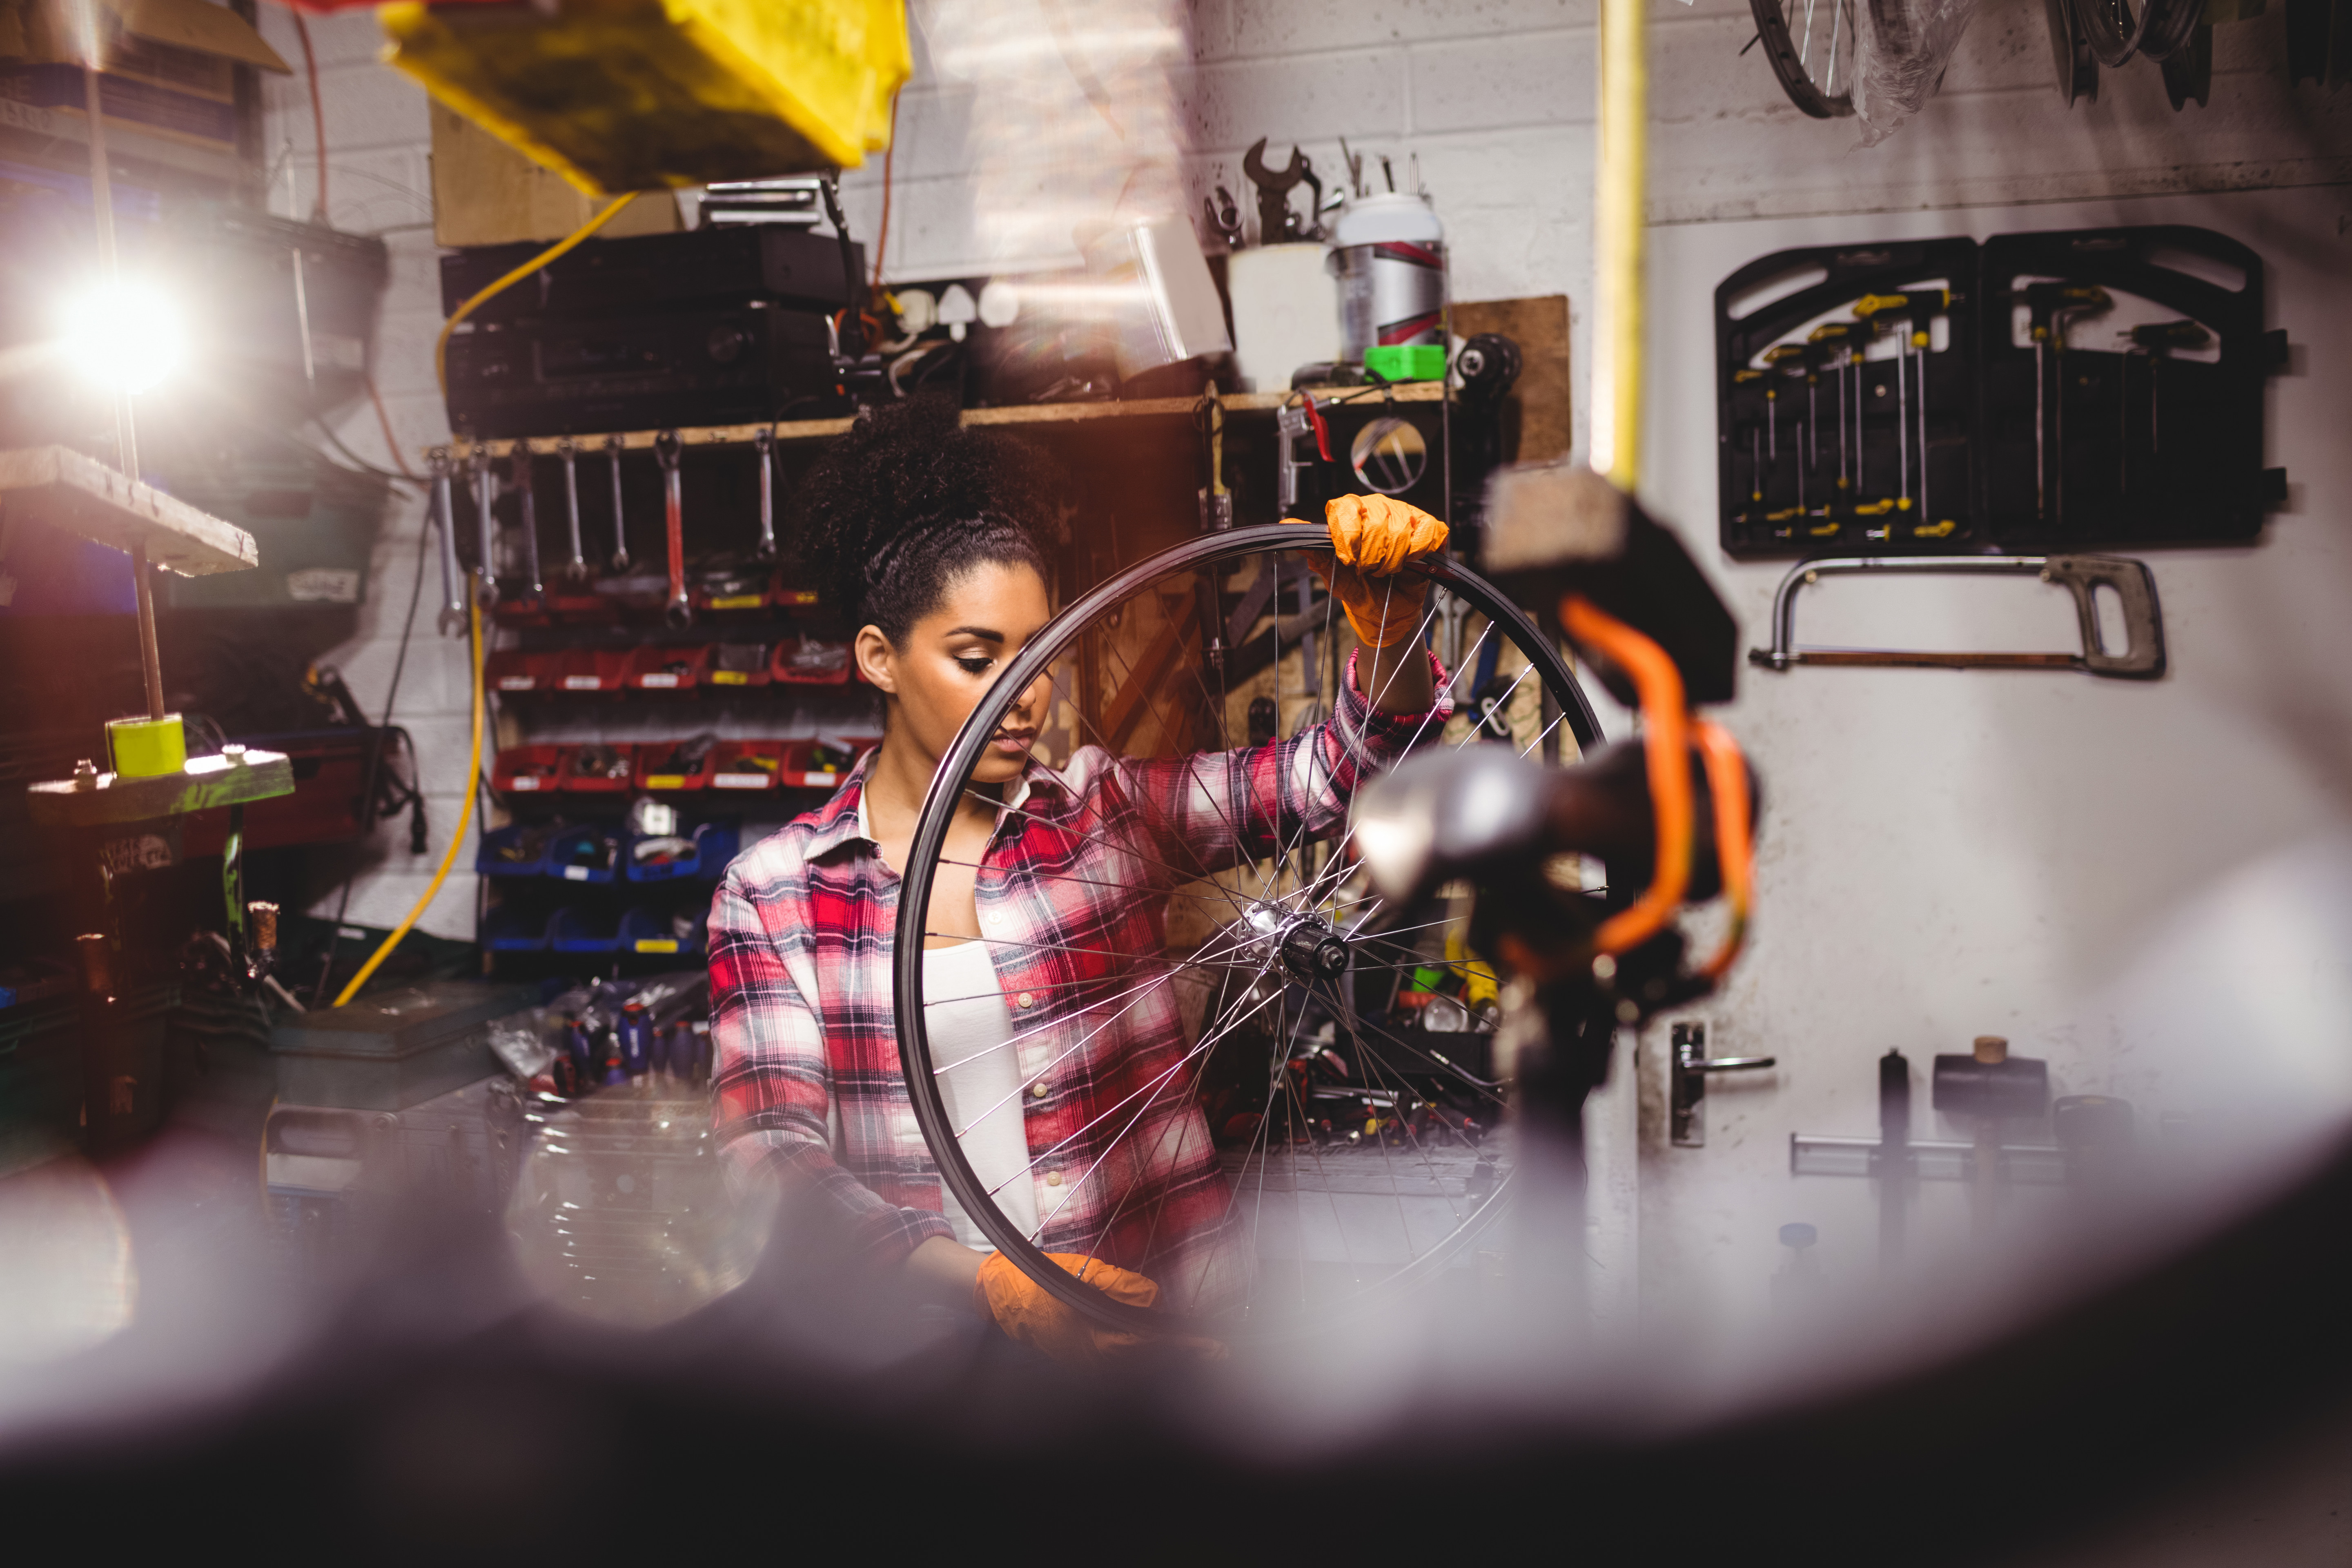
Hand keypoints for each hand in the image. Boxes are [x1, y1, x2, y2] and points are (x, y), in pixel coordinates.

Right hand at [973, 1251, 1222, 1365]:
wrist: (1003, 1297)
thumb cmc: (1041, 1281)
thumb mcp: (1083, 1274)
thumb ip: (1120, 1286)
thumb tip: (1154, 1299)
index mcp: (1095, 1336)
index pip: (1151, 1345)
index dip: (1184, 1346)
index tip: (1213, 1347)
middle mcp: (1093, 1359)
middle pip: (1149, 1365)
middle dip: (1182, 1358)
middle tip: (1216, 1352)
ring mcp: (1086, 1366)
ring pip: (1137, 1372)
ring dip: (1166, 1362)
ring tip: (1195, 1353)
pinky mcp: (1082, 1365)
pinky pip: (1121, 1372)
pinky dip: (1145, 1365)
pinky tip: (1159, 1355)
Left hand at [1298, 494, 1448, 648]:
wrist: (1385, 612)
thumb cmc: (1358, 588)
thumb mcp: (1332, 574)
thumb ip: (1314, 550)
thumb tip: (1286, 526)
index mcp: (1352, 512)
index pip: (1346, 506)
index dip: (1348, 535)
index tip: (1348, 560)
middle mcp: (1378, 507)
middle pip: (1376, 520)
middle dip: (1371, 555)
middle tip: (1369, 571)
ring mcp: (1406, 514)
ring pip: (1401, 528)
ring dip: (1393, 559)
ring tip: (1387, 570)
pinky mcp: (1429, 527)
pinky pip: (1428, 531)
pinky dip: (1418, 552)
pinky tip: (1411, 562)